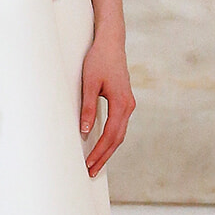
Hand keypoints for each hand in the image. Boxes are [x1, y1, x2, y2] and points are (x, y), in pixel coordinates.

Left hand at [79, 29, 135, 175]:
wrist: (111, 43)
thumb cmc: (99, 60)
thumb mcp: (89, 83)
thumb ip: (88, 108)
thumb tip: (85, 131)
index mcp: (122, 103)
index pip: (111, 135)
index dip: (99, 152)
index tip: (89, 164)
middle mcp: (129, 106)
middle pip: (117, 139)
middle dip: (104, 156)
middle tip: (91, 172)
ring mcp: (128, 104)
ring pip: (120, 134)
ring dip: (108, 150)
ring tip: (95, 164)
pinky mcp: (124, 101)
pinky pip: (119, 125)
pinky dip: (111, 138)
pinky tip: (102, 145)